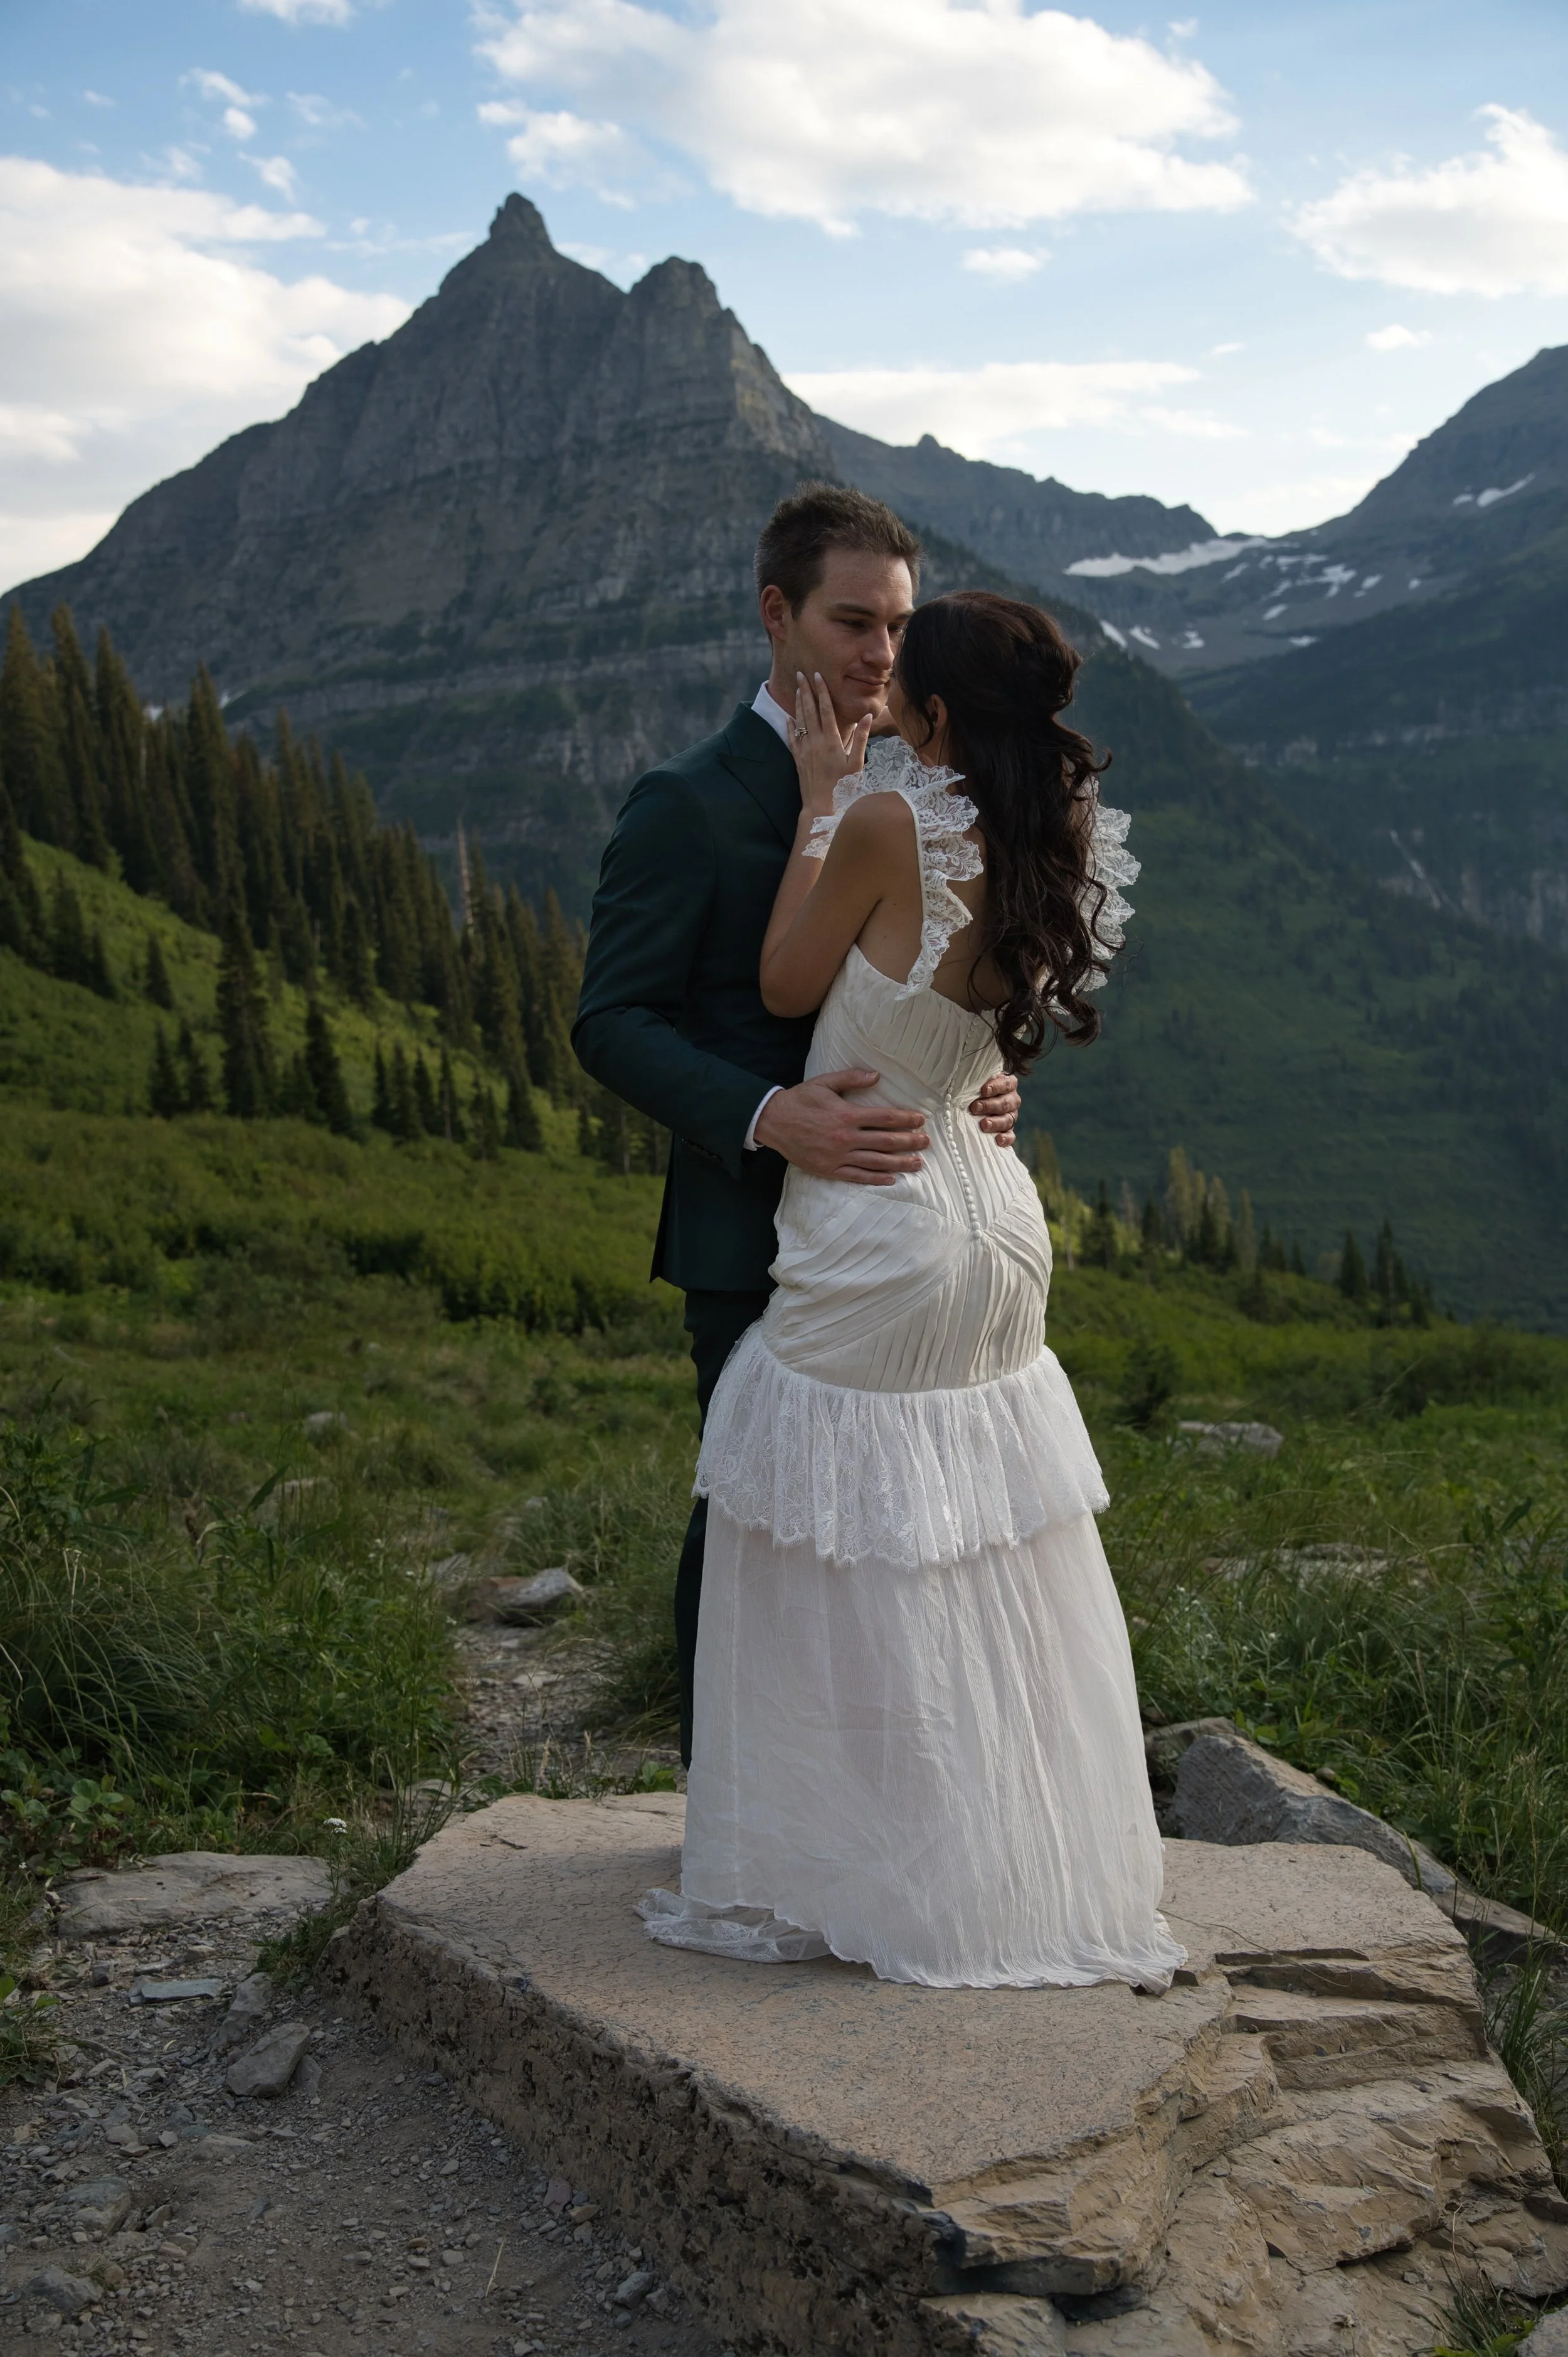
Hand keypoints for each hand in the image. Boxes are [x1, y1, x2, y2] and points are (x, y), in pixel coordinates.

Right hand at [753, 1068, 927, 1183]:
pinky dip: (875, 1179)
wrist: (773, 1122)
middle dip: (909, 1142)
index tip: (920, 1121)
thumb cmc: (800, 1100)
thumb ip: (851, 1078)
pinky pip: (856, 1176)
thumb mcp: (824, 1083)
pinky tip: (891, 1179)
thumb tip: (876, 1076)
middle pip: (885, 1141)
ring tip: (917, 1163)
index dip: (905, 1119)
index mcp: (846, 1114)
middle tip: (925, 1142)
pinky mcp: (829, 1169)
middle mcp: (845, 1138)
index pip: (884, 1118)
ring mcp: (837, 1156)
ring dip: (899, 1163)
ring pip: (875, 1162)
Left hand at [791, 670, 870, 820]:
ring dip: (798, 704)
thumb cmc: (843, 787)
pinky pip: (792, 738)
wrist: (821, 806)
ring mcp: (804, 750)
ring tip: (797, 689)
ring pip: (799, 721)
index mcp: (831, 740)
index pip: (825, 709)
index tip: (817, 676)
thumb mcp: (857, 764)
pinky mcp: (798, 759)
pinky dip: (790, 726)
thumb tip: (868, 717)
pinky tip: (789, 717)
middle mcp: (815, 742)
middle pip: (809, 710)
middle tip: (800, 674)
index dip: (821, 691)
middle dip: (805, 690)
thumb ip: (860, 739)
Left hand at [970, 1071, 1018, 1149]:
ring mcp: (1011, 1115)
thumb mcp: (975, 1082)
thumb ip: (974, 1081)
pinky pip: (1011, 1135)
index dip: (996, 1087)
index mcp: (1007, 1084)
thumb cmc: (974, 1089)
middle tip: (975, 1108)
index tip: (983, 1090)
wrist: (975, 1103)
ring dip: (995, 1122)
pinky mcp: (1009, 1130)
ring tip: (983, 1124)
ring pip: (1008, 1120)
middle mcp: (1012, 1099)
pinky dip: (1006, 1138)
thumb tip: (962, 1084)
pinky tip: (998, 1140)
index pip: (1005, 1084)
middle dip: (990, 1106)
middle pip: (1005, 1103)